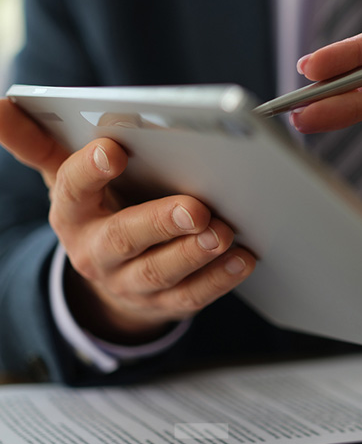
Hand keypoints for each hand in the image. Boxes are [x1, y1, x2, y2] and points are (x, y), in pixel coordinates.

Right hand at [0, 99, 254, 342]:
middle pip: (123, 238)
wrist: (110, 273)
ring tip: (223, 232)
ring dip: (193, 254)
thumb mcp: (66, 173)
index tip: (114, 148)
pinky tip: (243, 258)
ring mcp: (129, 283)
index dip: (90, 170)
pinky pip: (191, 296)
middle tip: (195, 206)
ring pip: (160, 273)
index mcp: (71, 213)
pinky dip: (219, 279)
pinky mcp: (164, 304)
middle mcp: (95, 252)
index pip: (72, 189)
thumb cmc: (97, 205)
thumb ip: (36, 139)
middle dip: (159, 222)